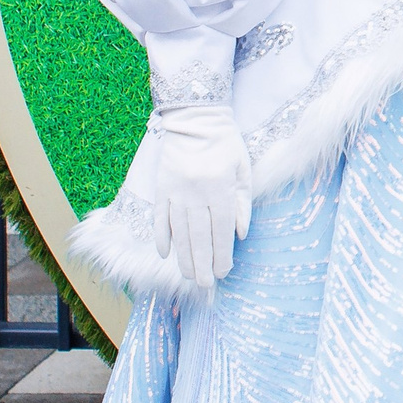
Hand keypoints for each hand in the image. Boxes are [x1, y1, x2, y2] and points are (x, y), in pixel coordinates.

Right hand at [151, 103, 251, 289]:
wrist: (194, 117)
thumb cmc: (225, 144)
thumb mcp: (243, 169)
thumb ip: (242, 202)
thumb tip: (239, 234)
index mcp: (220, 187)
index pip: (221, 229)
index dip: (223, 253)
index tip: (224, 272)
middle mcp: (196, 192)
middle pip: (199, 236)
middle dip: (203, 264)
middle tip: (206, 285)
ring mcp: (175, 191)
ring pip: (178, 231)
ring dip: (184, 256)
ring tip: (189, 276)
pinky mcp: (161, 187)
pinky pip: (159, 217)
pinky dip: (161, 236)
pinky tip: (164, 254)